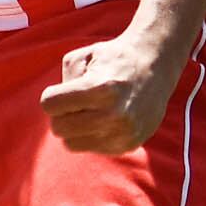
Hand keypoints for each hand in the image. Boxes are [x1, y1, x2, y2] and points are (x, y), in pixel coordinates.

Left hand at [40, 22, 186, 154]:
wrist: (155, 67)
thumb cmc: (113, 59)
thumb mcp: (83, 56)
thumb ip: (63, 81)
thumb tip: (53, 111)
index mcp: (101, 88)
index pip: (50, 104)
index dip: (52, 95)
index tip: (62, 90)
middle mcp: (114, 114)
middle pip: (58, 128)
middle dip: (60, 114)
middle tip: (74, 103)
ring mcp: (123, 133)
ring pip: (70, 143)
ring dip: (73, 128)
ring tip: (88, 112)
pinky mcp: (128, 145)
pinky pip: (91, 148)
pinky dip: (92, 135)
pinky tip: (106, 120)